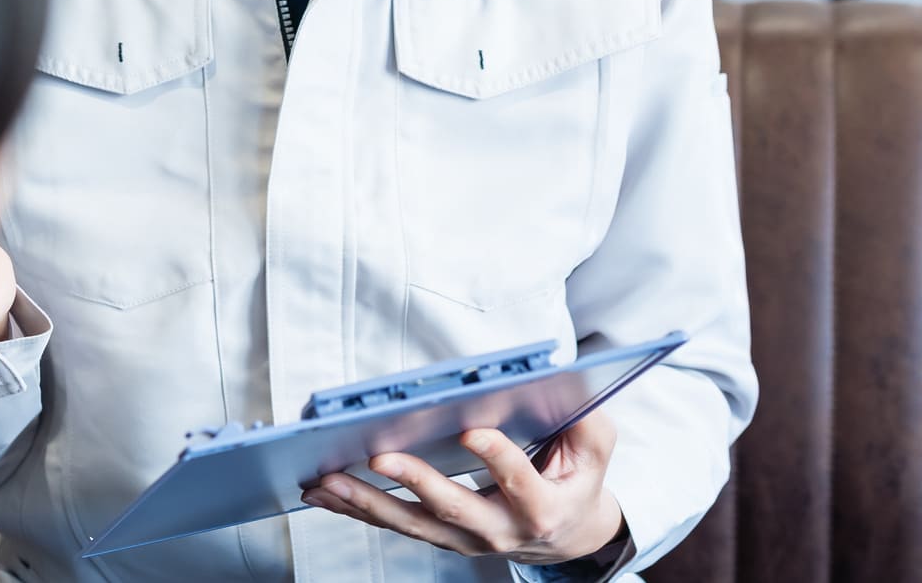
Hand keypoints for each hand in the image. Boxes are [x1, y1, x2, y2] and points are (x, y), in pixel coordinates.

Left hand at [303, 412, 622, 563]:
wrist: (567, 534)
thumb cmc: (580, 480)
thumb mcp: (598, 448)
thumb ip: (586, 419)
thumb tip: (560, 382)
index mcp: (541, 507)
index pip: (518, 480)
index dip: (496, 456)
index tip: (472, 430)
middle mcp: (499, 531)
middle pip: (452, 509)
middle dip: (414, 483)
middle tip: (380, 456)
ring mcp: (465, 540)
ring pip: (411, 524)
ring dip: (365, 503)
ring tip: (327, 480)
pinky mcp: (440, 537)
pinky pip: (394, 525)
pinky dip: (356, 509)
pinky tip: (323, 492)